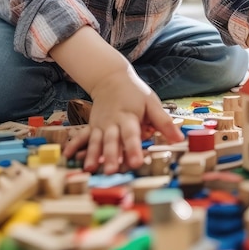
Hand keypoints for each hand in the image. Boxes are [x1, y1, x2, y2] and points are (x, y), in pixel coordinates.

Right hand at [63, 67, 182, 173]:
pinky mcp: (92, 126)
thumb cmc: (135, 93)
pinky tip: (69, 157)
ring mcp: (100, 125)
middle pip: (112, 140)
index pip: (132, 134)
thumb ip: (164, 122)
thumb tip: (179, 138)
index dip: (133, 148)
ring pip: (96, 141)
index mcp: (129, 117)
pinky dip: (75, 146)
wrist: (111, 78)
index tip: (136, 162)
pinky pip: (82, 137)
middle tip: (111, 171)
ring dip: (93, 155)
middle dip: (111, 156)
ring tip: (90, 169)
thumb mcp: (152, 103)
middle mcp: (112, 122)